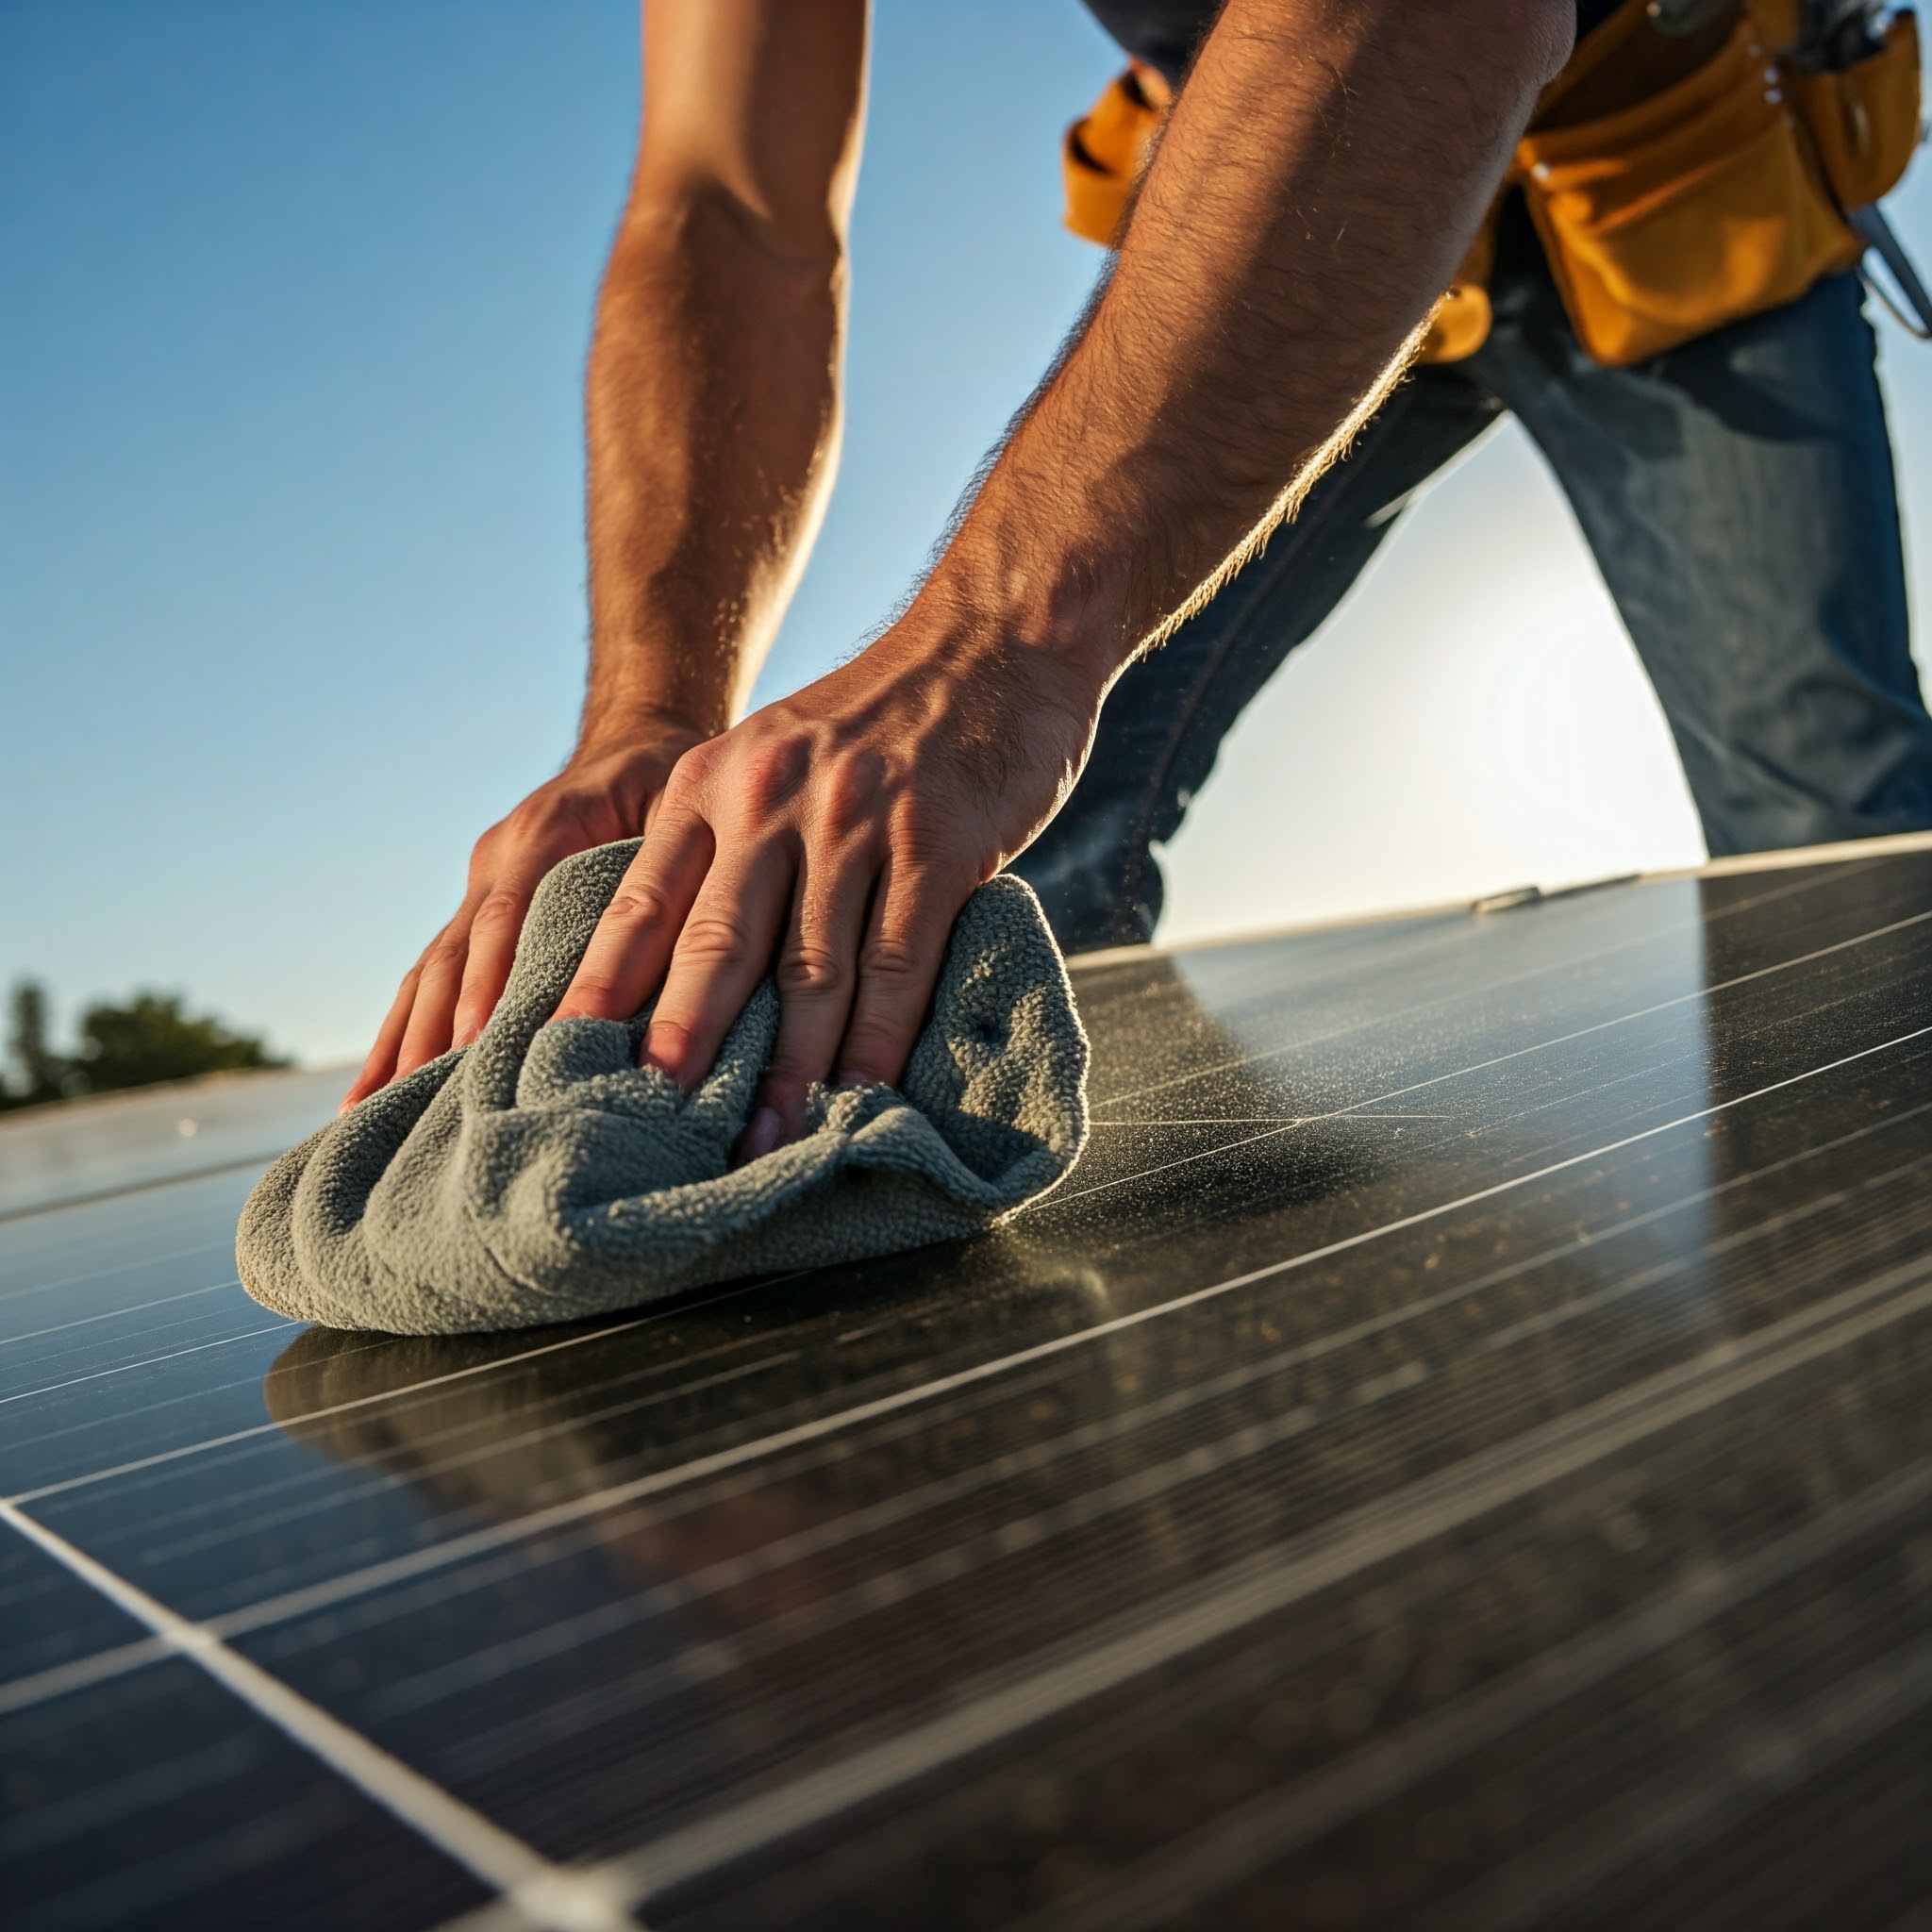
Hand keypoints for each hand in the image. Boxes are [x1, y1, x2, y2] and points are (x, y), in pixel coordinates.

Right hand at [342, 723, 705, 1109]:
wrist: (636, 743)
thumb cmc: (672, 783)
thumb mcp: (683, 809)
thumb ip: (675, 874)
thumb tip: (685, 970)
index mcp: (546, 829)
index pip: (508, 914)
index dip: (492, 982)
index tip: (476, 1046)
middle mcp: (497, 858)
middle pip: (451, 955)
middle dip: (430, 1033)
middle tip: (414, 1105)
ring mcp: (477, 886)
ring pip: (430, 974)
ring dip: (399, 1045)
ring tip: (362, 1116)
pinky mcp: (476, 913)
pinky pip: (432, 978)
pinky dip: (405, 1033)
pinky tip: (375, 1091)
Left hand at [550, 628, 1096, 1159]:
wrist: (996, 638)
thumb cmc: (882, 717)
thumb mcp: (774, 753)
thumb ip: (731, 839)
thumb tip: (687, 966)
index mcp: (711, 781)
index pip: (639, 903)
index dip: (598, 990)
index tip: (559, 1062)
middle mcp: (771, 798)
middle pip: (715, 948)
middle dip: (679, 1047)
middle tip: (644, 1125)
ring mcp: (858, 820)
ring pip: (811, 972)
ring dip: (788, 1072)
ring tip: (762, 1143)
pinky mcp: (939, 843)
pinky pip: (899, 962)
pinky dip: (877, 1039)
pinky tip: (860, 1093)